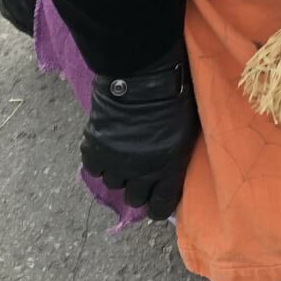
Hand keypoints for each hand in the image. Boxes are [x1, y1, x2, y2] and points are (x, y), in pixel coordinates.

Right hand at [80, 45, 198, 219]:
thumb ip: (176, 155)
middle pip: (134, 198)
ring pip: (113, 183)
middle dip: (137, 188)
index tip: (156, 201)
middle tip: (138, 173)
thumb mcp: (186, 129)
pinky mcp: (95, 149)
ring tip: (123, 153)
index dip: (158, 206)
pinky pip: (94, 168)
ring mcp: (116, 162)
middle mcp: (141, 172)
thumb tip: (169, 171)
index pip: (161, 205)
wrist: (144, 75)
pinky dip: (99, 160)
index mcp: (168, 167)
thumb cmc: (175, 95)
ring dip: (118, 171)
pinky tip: (106, 146)